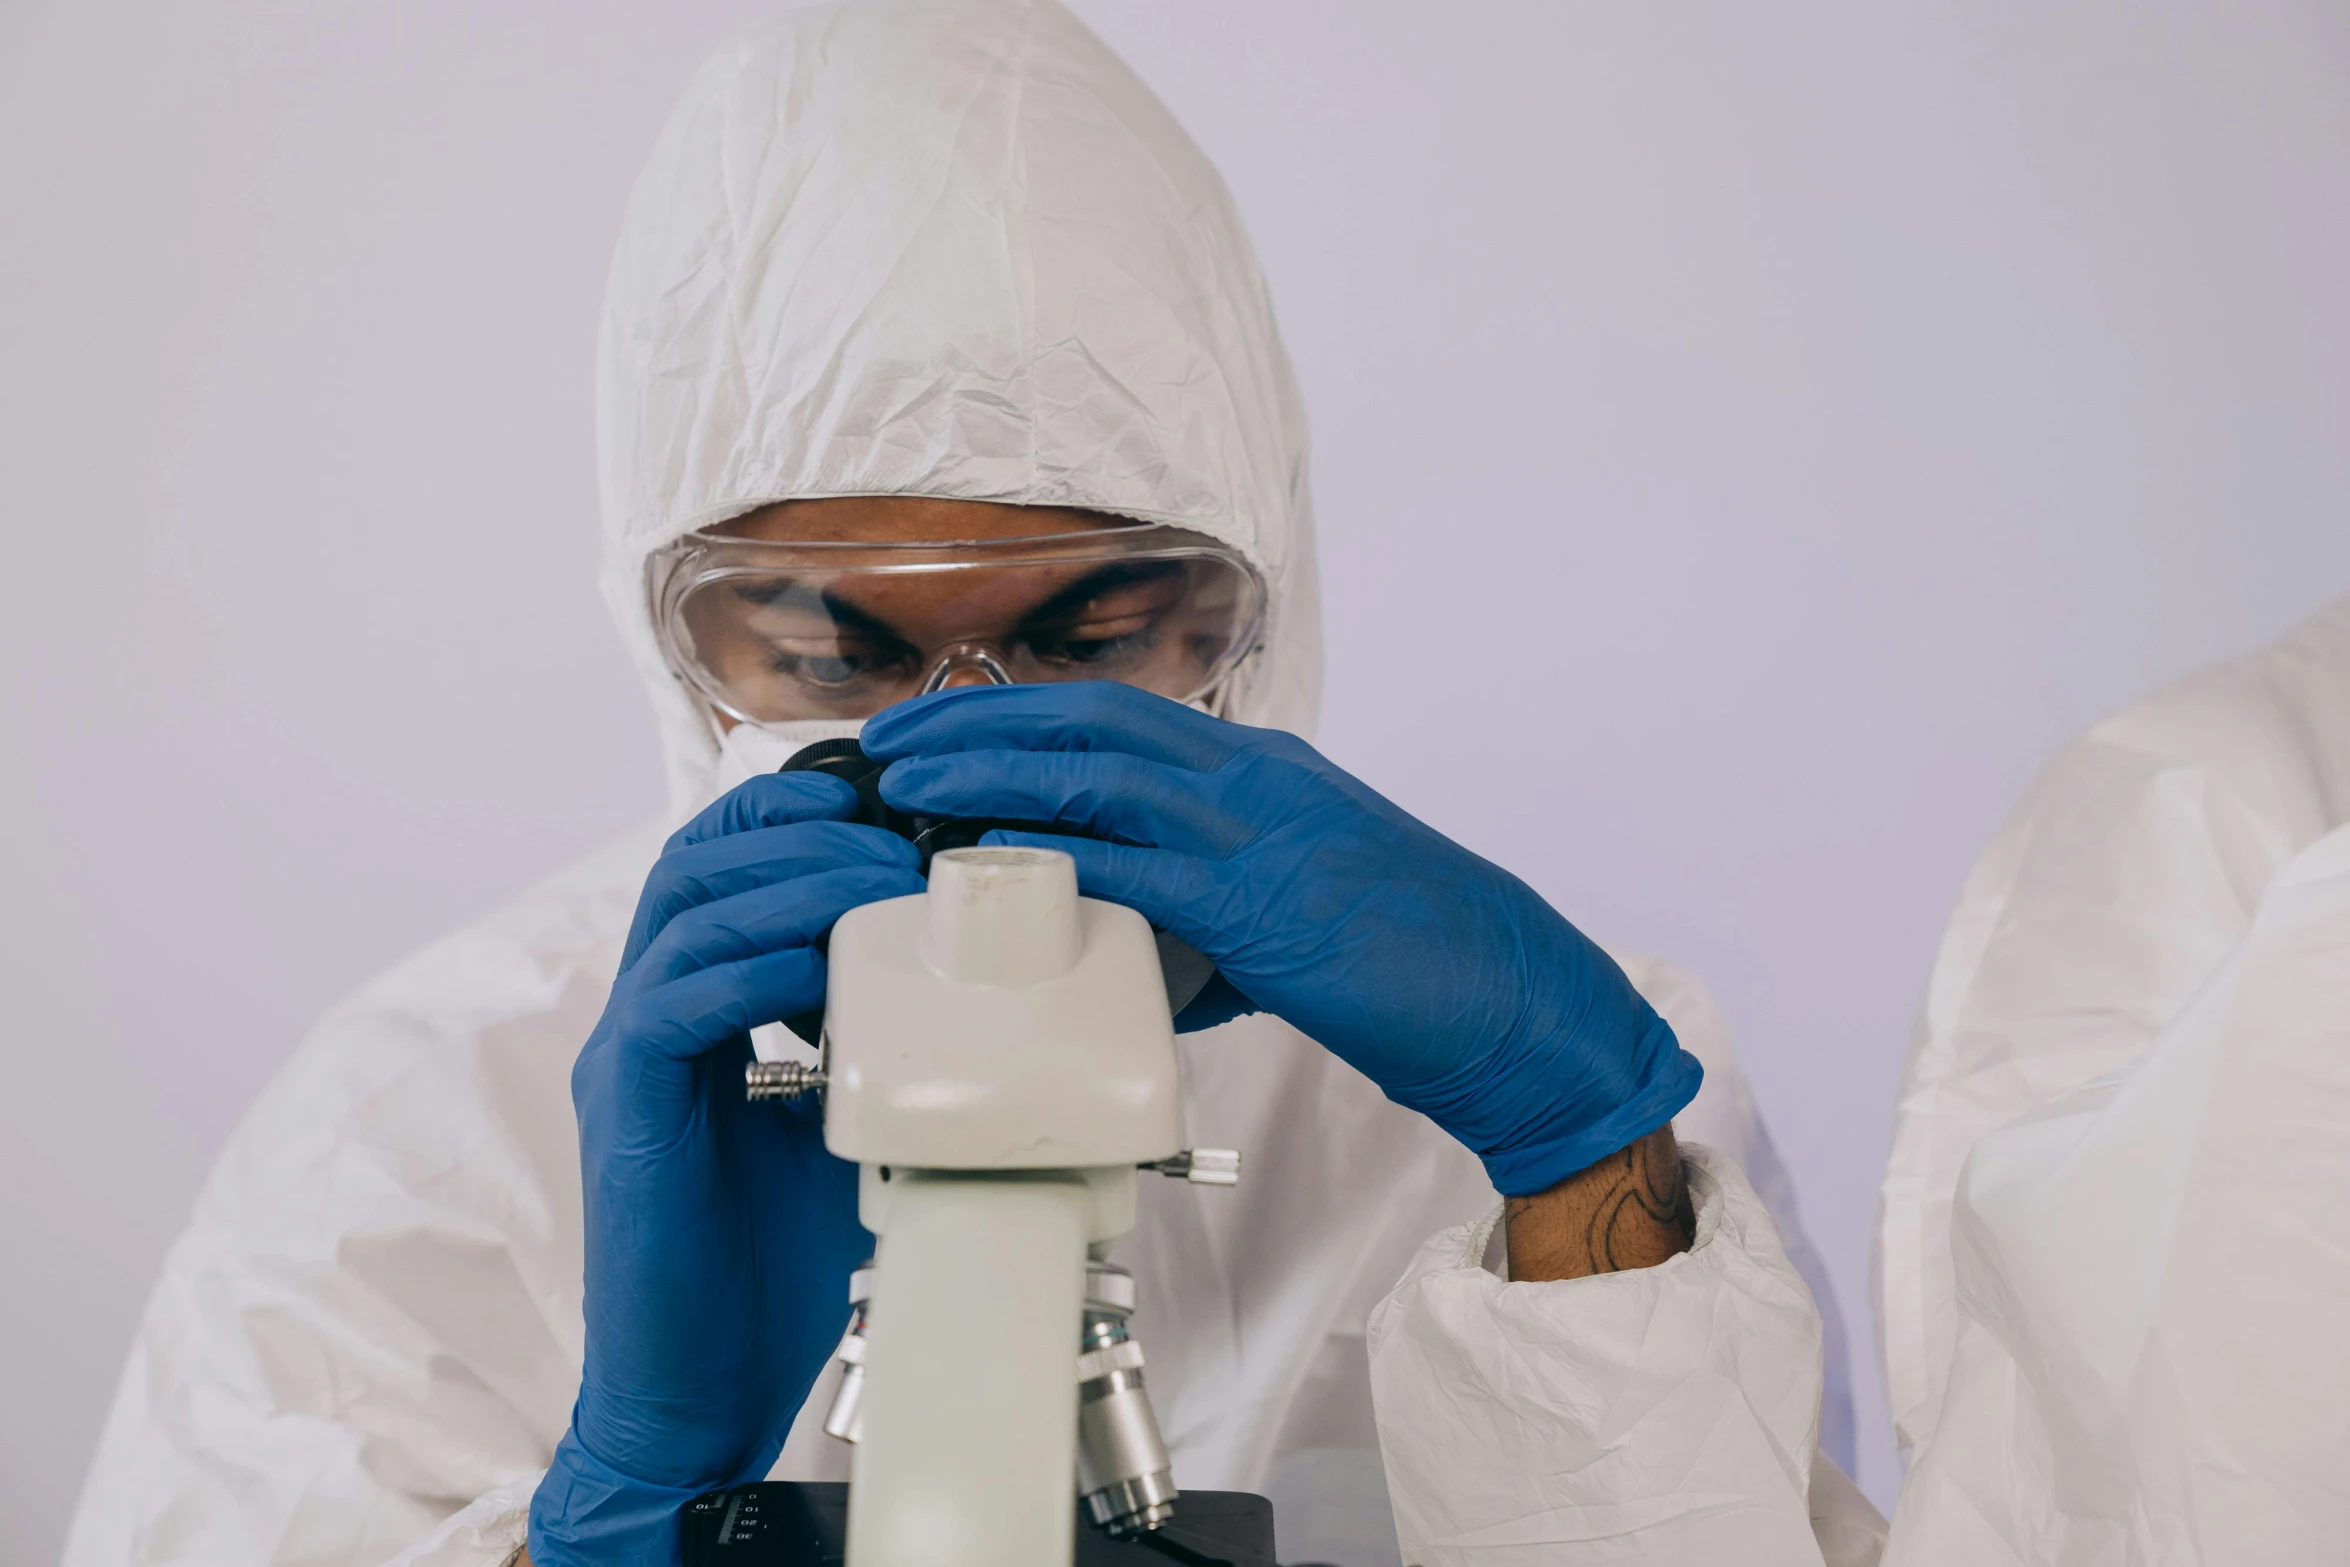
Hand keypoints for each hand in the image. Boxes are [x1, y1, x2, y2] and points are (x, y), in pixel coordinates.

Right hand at [528, 775, 923, 1566]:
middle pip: (691, 866)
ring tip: (871, 877)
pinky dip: (747, 970)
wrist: (703, 1394)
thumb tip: (980, 1002)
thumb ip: (880, 1055)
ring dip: (785, 881)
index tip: (873, 802)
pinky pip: (671, 1006)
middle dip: (791, 829)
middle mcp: (646, 1018)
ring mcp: (625, 1060)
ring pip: (684, 917)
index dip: (784, 817)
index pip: (717, 869)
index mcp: (690, 1011)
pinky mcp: (622, 1112)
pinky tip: (814, 967)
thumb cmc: (770, 1269)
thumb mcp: (848, 1129)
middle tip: (885, 832)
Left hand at [862, 684, 1699, 1196]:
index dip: (1019, 713)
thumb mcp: (1297, 913)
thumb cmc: (1412, 959)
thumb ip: (1208, 920)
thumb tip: (1133, 957)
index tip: (943, 724)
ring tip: (909, 777)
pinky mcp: (1265, 904)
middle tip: (889, 736)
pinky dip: (1060, 853)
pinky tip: (994, 856)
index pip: (1119, 716)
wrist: (1512, 996)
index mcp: (1262, 772)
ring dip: (993, 767)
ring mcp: (1261, 833)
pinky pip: (1141, 864)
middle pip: (1091, 719)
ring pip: (1102, 770)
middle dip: (980, 720)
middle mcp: (1255, 779)